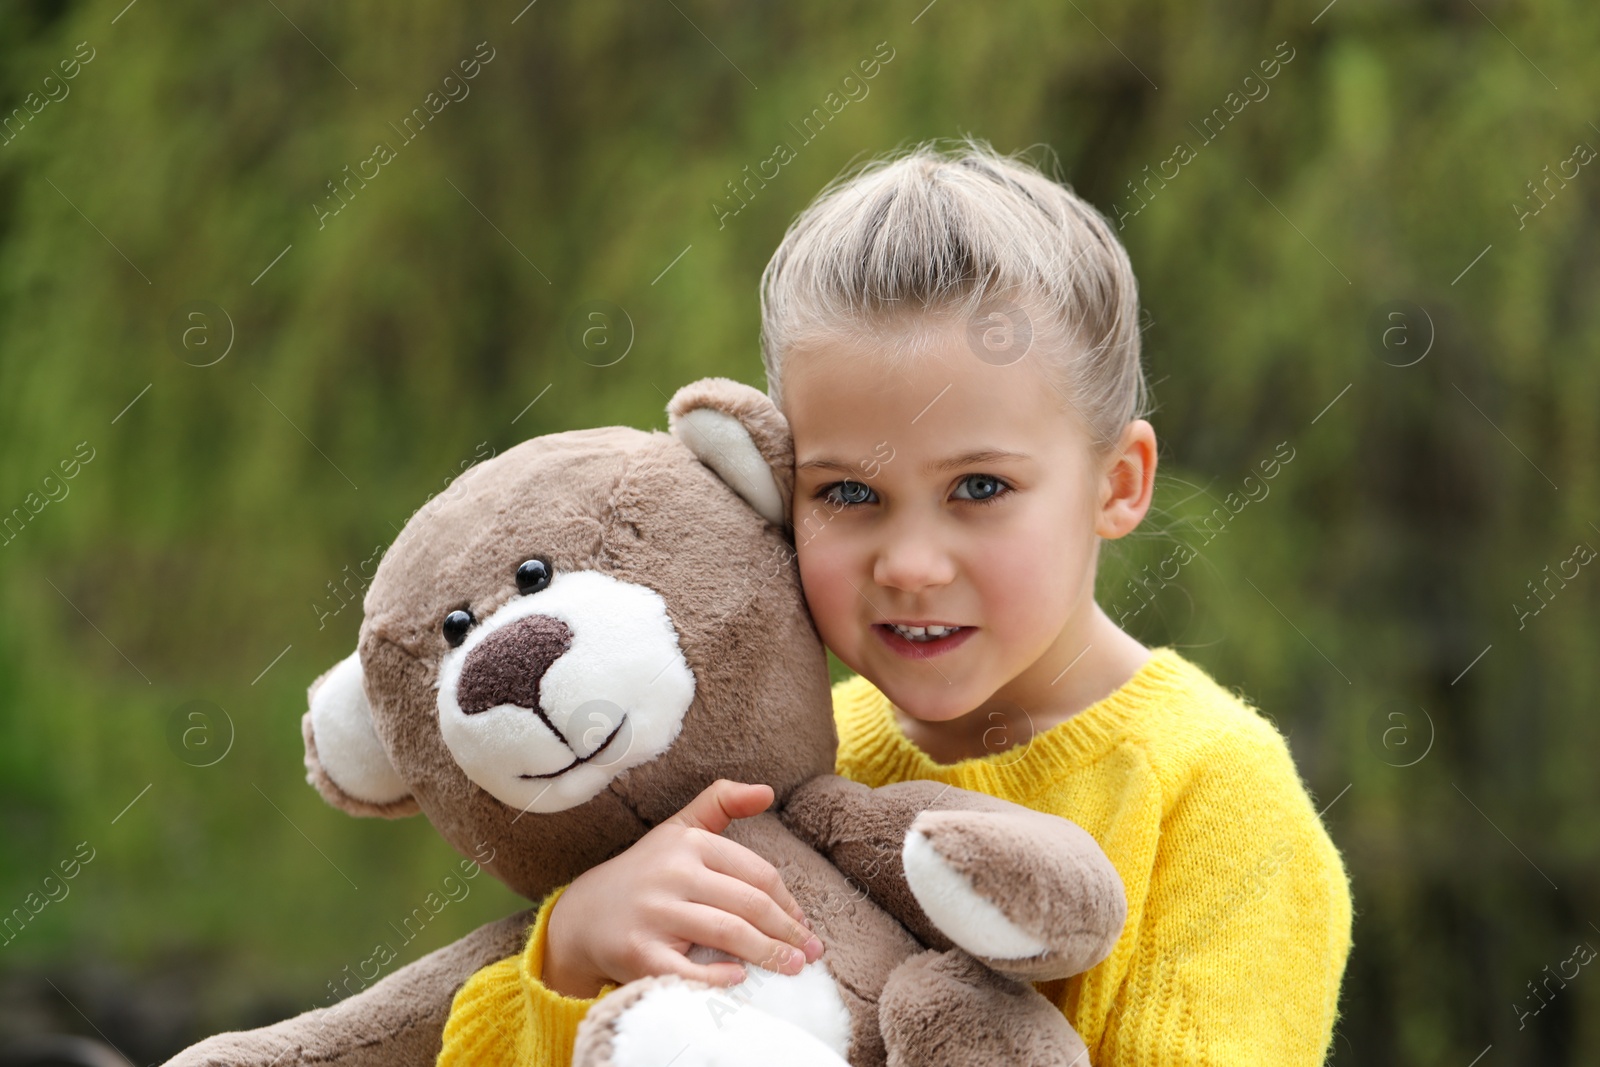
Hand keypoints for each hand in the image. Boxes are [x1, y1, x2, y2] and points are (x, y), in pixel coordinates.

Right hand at [541, 779, 824, 998]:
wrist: (582, 917)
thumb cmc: (644, 874)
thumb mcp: (678, 829)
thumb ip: (720, 803)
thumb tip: (768, 790)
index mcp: (688, 843)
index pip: (756, 873)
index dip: (788, 901)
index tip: (803, 924)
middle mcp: (672, 873)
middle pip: (748, 904)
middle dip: (787, 931)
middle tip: (810, 953)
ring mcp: (655, 913)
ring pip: (728, 932)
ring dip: (768, 953)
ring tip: (793, 967)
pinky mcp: (639, 952)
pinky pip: (688, 968)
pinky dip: (719, 976)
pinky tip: (741, 978)